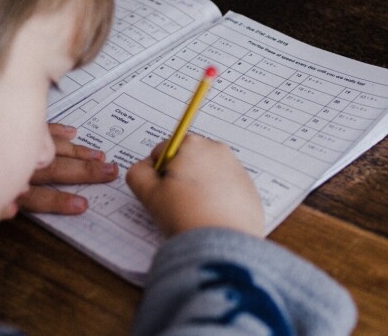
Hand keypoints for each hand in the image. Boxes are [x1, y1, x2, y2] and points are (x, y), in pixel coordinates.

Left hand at [16, 124, 118, 213]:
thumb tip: (12, 211)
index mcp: (6, 187)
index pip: (37, 197)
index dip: (59, 201)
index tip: (83, 205)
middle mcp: (14, 164)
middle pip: (54, 169)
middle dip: (84, 171)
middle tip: (109, 172)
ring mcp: (14, 143)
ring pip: (51, 147)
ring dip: (77, 152)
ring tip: (99, 155)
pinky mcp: (12, 127)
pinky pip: (38, 128)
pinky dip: (57, 130)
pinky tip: (71, 132)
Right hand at [127, 134, 263, 237]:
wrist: (222, 244)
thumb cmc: (184, 215)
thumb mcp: (148, 194)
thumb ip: (138, 173)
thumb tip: (146, 167)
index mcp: (192, 144)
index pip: (163, 152)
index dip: (157, 174)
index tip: (163, 193)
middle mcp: (217, 149)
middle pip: (187, 160)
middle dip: (180, 178)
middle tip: (178, 203)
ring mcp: (237, 168)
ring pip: (207, 174)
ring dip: (198, 188)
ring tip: (196, 212)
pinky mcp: (249, 188)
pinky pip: (226, 188)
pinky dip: (218, 199)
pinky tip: (212, 217)